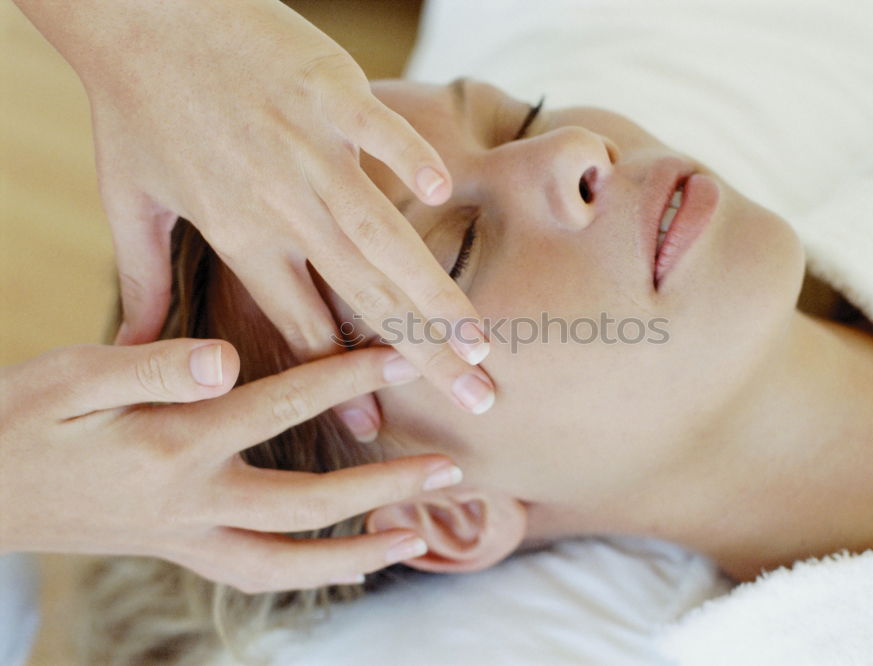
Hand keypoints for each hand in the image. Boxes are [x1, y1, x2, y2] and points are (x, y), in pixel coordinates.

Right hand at [0, 340, 462, 592]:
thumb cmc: (24, 417)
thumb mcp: (75, 373)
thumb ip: (154, 364)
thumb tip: (228, 357)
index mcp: (171, 444)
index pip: (280, 403)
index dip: (348, 374)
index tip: (405, 352)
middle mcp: (189, 502)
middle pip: (306, 504)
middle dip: (383, 487)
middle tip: (450, 469)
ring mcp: (185, 537)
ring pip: (286, 562)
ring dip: (356, 554)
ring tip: (416, 538)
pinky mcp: (179, 550)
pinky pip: (256, 573)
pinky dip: (309, 572)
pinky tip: (348, 562)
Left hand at [12, 0, 494, 440]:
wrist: (136, 13)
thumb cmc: (135, 105)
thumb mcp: (128, 203)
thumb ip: (144, 282)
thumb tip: (134, 346)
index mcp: (240, 235)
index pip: (302, 327)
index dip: (343, 381)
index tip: (379, 429)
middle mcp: (281, 206)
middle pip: (362, 296)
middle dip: (425, 355)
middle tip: (478, 399)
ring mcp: (308, 149)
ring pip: (379, 234)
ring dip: (432, 289)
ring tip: (480, 339)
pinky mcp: (326, 91)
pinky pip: (376, 129)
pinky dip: (405, 157)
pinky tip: (442, 191)